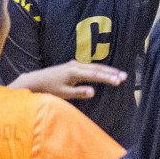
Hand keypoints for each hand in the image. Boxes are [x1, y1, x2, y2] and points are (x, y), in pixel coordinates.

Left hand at [9, 61, 126, 99]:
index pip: (95, 74)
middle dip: (112, 72)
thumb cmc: (48, 89)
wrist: (34, 81)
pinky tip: (104, 73)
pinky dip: (99, 70)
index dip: (108, 77)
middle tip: (125, 76)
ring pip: (94, 66)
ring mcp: (74, 64)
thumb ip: (79, 92)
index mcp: (74, 72)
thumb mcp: (63, 93)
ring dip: (107, 70)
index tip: (119, 81)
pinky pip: (89, 67)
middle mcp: (75, 65)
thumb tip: (93, 92)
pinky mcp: (72, 66)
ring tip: (119, 75)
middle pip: (97, 68)